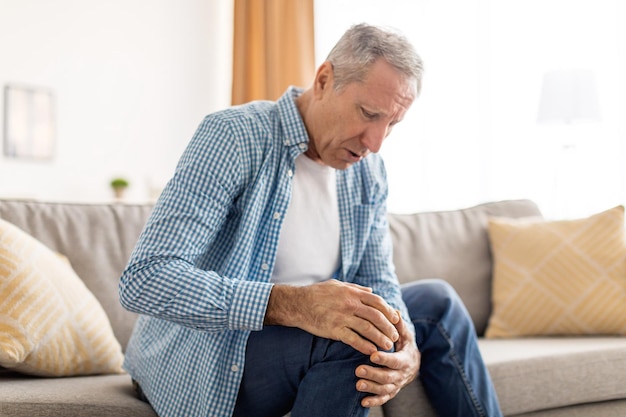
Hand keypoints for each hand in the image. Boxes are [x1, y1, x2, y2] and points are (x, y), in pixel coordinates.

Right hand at [265, 280, 399, 354]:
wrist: (297, 303)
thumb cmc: (317, 293)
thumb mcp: (338, 285)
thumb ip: (356, 288)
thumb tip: (371, 290)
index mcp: (352, 293)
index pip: (377, 301)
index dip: (388, 311)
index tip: (395, 319)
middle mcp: (350, 304)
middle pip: (376, 316)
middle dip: (388, 327)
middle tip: (395, 336)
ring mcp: (342, 317)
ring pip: (368, 329)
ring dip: (380, 338)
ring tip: (387, 346)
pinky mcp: (334, 330)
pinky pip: (354, 339)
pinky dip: (365, 346)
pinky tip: (371, 351)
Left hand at [355, 315, 419, 407]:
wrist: (412, 363)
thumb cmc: (404, 345)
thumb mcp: (405, 334)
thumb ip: (398, 325)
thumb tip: (394, 312)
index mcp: (405, 359)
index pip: (395, 361)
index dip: (385, 359)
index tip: (372, 355)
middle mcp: (401, 374)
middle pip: (388, 377)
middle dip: (373, 374)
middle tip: (358, 369)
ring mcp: (396, 384)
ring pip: (385, 389)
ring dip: (371, 388)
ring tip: (358, 384)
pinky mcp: (391, 391)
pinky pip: (383, 399)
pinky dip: (374, 401)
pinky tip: (363, 401)